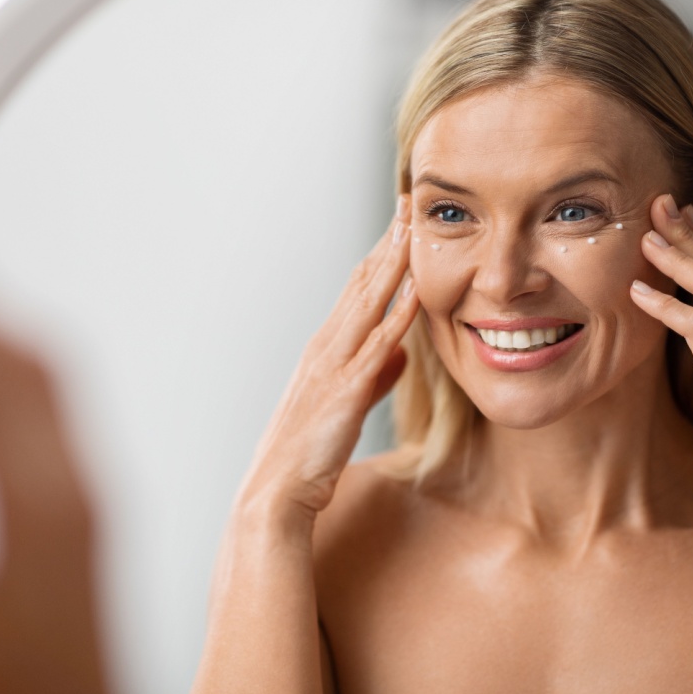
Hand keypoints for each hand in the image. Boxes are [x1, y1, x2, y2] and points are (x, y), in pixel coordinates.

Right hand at [238, 197, 420, 520]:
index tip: (401, 223)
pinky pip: (378, 343)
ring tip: (414, 225)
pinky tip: (417, 289)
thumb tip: (401, 352)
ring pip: (367, 301)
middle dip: (387, 241)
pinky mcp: (346, 390)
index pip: (355, 290)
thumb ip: (374, 375)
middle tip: (410, 202)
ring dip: (393, 261)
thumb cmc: (305, 456)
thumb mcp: (344, 407)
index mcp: (323, 350)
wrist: (274, 492)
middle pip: (361, 282)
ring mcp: (333, 365)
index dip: (380, 255)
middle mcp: (325, 347)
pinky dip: (398, 313)